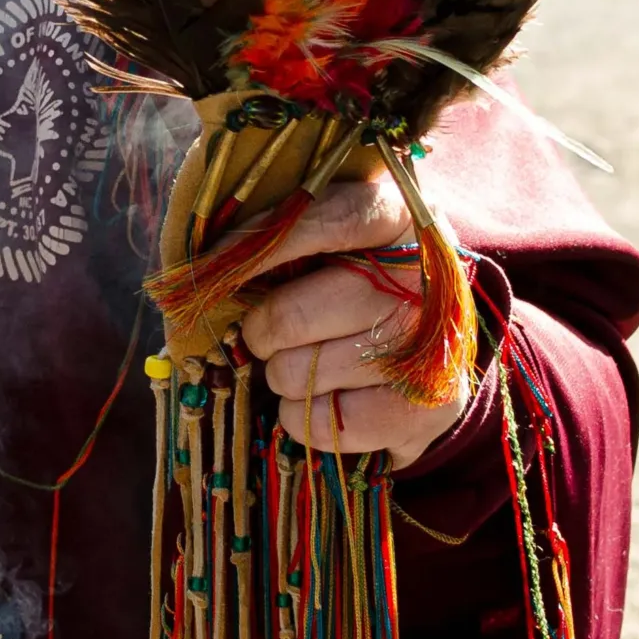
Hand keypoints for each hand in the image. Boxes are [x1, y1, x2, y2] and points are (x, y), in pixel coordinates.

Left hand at [239, 173, 470, 468]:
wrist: (427, 344)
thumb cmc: (350, 278)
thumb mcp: (325, 237)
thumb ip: (274, 232)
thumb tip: (205, 261)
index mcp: (398, 215)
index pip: (326, 220)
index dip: (261, 244)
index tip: (215, 264)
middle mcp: (424, 276)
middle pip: (296, 314)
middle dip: (260, 330)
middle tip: (260, 333)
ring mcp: (432, 343)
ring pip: (303, 373)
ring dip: (281, 375)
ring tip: (298, 363)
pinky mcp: (432, 404)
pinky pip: (328, 422)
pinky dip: (303, 418)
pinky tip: (315, 400)